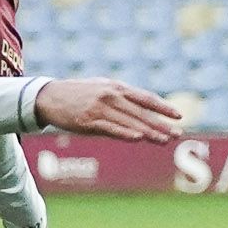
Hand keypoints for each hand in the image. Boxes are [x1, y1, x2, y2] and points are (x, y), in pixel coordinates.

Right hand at [33, 78, 180, 141]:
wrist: (49, 97)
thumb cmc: (78, 94)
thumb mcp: (102, 88)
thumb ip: (122, 98)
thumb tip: (141, 111)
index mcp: (116, 87)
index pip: (145, 98)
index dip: (163, 107)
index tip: (178, 116)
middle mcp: (110, 96)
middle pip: (141, 113)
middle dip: (161, 124)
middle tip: (177, 134)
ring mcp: (99, 108)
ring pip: (129, 122)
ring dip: (148, 132)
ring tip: (164, 140)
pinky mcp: (88, 121)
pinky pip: (111, 129)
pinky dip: (125, 133)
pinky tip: (138, 138)